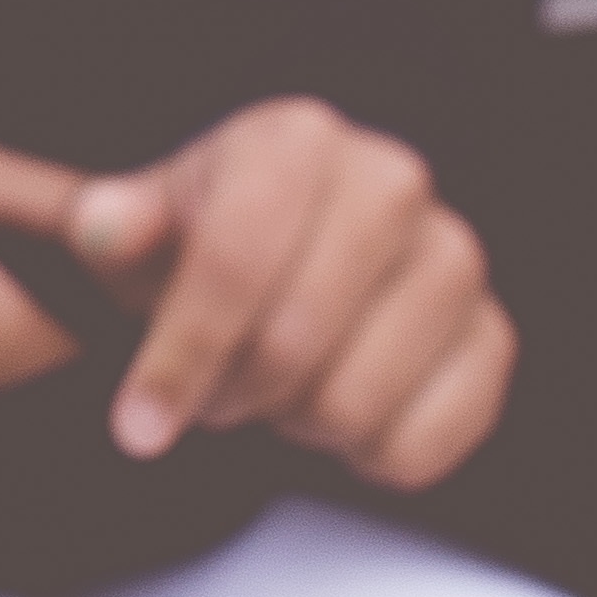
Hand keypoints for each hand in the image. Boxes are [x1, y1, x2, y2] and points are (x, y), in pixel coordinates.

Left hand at [64, 96, 512, 489]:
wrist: (281, 264)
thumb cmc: (202, 243)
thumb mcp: (138, 230)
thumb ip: (113, 228)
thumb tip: (105, 228)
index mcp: (296, 140)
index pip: (234, 260)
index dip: (180, 354)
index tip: (137, 425)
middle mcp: (392, 181)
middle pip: (294, 338)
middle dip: (234, 390)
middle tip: (215, 393)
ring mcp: (454, 259)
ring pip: (355, 400)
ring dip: (297, 421)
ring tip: (277, 389)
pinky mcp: (491, 339)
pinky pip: (423, 443)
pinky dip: (365, 456)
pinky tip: (338, 413)